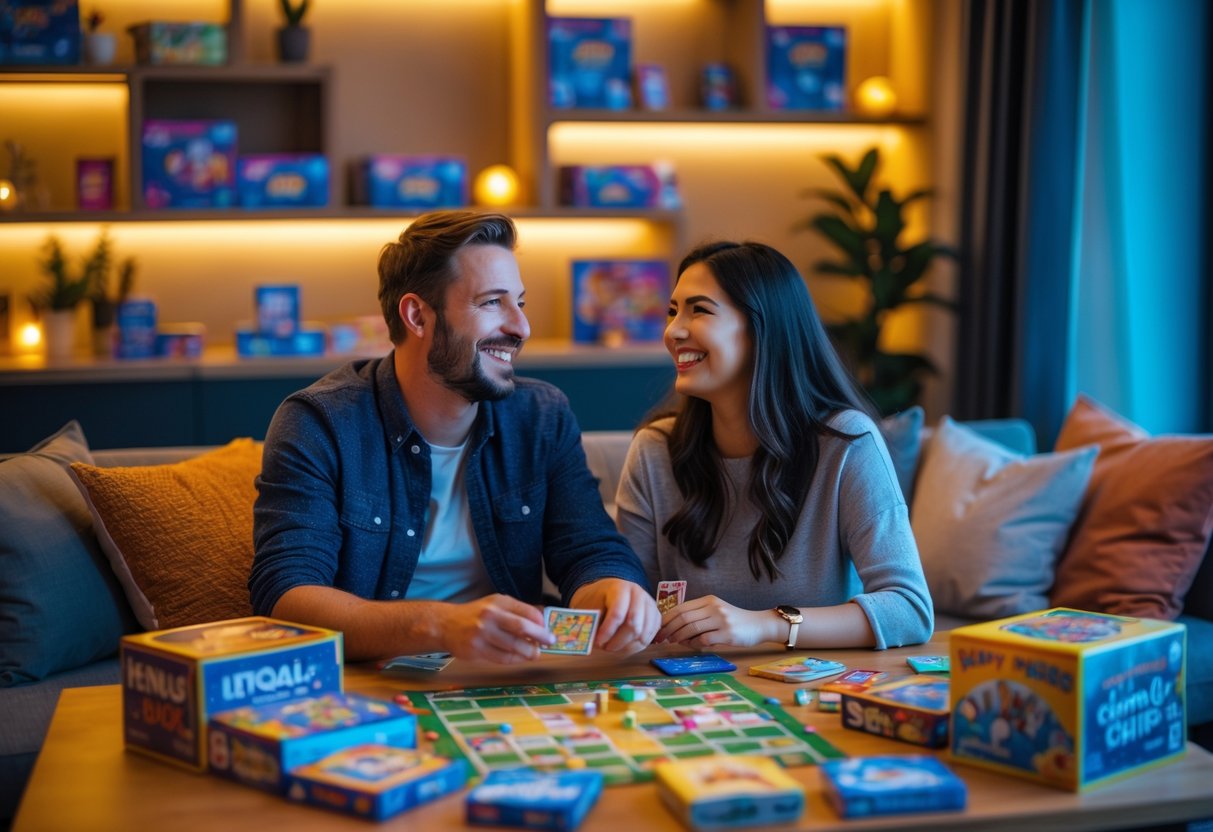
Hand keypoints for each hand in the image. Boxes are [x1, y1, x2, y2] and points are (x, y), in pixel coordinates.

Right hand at [438, 594, 553, 663]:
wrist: (445, 625)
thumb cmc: (476, 615)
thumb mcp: (495, 605)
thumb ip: (516, 612)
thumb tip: (541, 623)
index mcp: (498, 601)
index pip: (527, 611)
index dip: (541, 622)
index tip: (548, 630)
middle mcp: (490, 615)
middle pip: (522, 627)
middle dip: (540, 636)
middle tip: (550, 642)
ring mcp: (482, 633)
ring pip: (513, 646)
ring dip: (528, 652)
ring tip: (535, 653)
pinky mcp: (476, 650)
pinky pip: (502, 658)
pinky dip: (515, 659)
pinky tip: (520, 658)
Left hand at [570, 578, 659, 655]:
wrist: (607, 592)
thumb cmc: (596, 600)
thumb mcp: (589, 606)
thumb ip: (591, 622)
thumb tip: (590, 642)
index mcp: (620, 588)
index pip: (618, 613)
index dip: (607, 632)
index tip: (597, 643)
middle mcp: (639, 594)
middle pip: (634, 625)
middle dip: (618, 642)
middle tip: (605, 648)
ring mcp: (650, 605)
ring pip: (643, 634)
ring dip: (626, 647)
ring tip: (612, 647)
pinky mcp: (656, 617)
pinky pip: (649, 638)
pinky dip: (635, 647)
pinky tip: (623, 646)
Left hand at [656, 595, 776, 648]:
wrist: (759, 625)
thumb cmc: (734, 620)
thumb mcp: (715, 612)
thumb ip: (697, 617)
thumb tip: (673, 630)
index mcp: (708, 600)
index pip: (680, 608)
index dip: (666, 619)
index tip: (657, 629)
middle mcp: (713, 607)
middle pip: (683, 617)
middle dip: (668, 629)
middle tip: (659, 639)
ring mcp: (721, 620)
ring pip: (691, 628)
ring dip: (678, 637)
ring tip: (673, 642)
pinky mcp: (727, 634)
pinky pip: (704, 639)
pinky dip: (694, 644)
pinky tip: (692, 646)